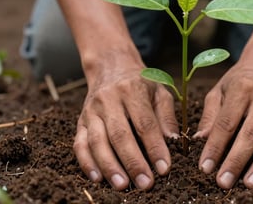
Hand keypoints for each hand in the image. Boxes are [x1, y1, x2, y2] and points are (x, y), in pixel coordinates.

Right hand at [73, 53, 178, 189]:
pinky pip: (79, 144)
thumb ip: (166, 116)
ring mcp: (92, 110)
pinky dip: (87, 163)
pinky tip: (98, 179)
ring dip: (110, 166)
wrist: (111, 68)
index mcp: (132, 90)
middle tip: (146, 183)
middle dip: (133, 162)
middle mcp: (109, 99)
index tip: (164, 168)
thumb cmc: (140, 83)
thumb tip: (173, 142)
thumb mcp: (159, 91)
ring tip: (123, 185)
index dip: (154, 147)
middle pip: (119, 134)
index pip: (144, 122)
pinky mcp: (80, 121)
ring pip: (97, 141)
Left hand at [195, 30, 252, 189]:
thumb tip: (201, 140)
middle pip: (251, 134)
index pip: (226, 122)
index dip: (215, 146)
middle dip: (236, 161)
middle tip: (223, 182)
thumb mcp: (221, 89)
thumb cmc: (242, 78)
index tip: (205, 167)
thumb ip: (211, 114)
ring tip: (249, 184)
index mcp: (243, 89)